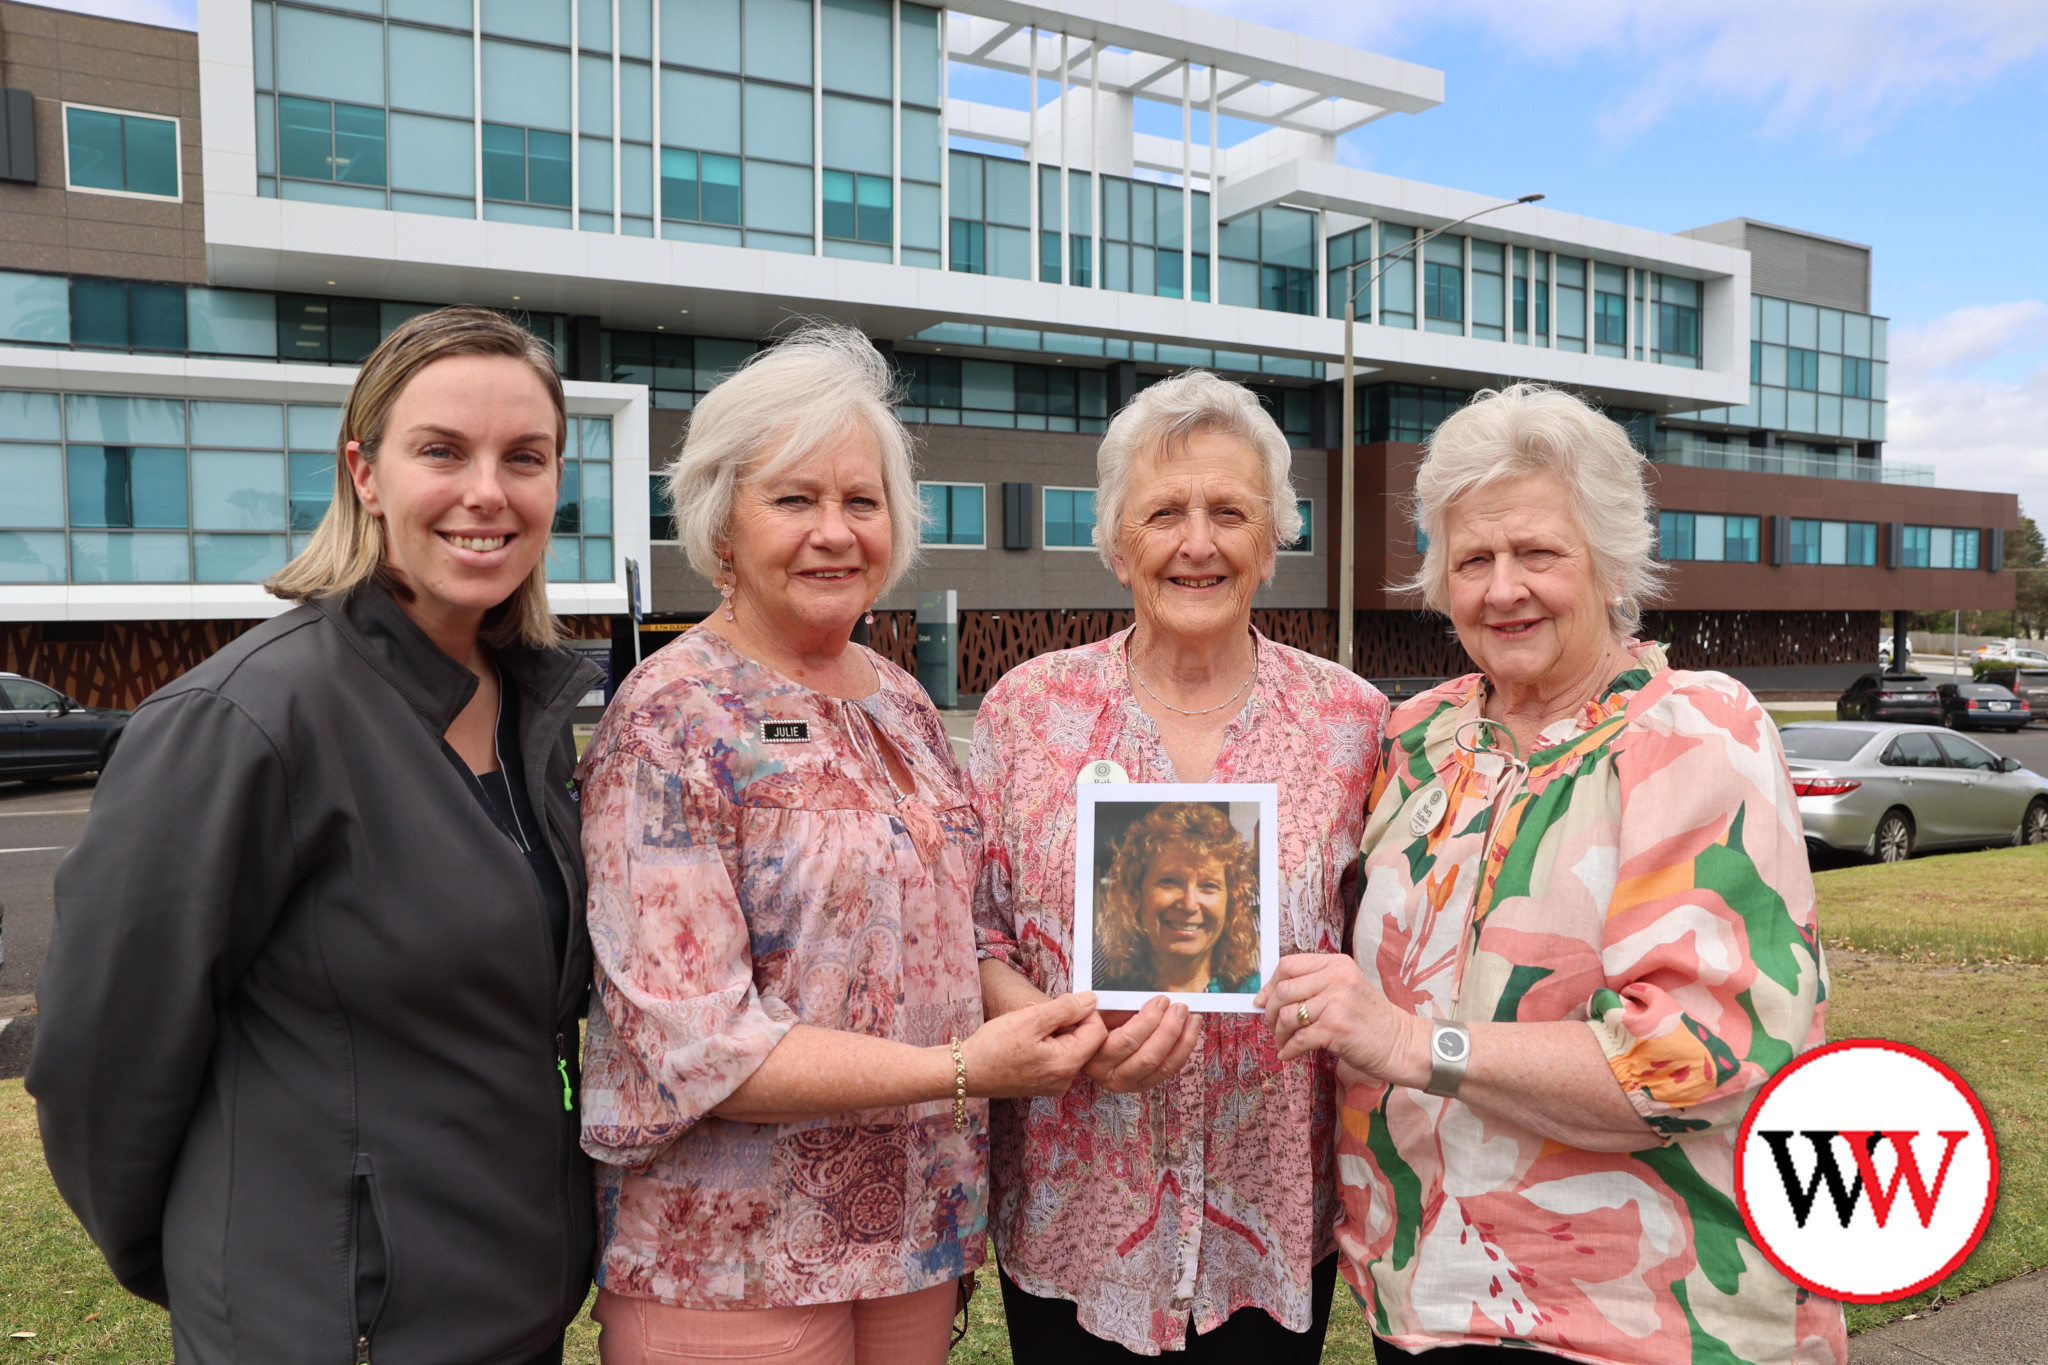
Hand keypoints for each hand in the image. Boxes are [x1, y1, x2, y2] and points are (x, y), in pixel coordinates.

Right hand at [960, 992, 1107, 1098]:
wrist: (966, 1072)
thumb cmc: (993, 1046)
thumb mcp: (1030, 1019)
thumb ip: (1065, 1009)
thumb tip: (1091, 1000)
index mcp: (1066, 1064)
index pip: (1097, 1031)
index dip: (1084, 1012)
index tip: (1060, 1005)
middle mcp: (1066, 1080)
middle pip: (1087, 1041)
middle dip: (1068, 1022)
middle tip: (1039, 1016)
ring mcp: (1056, 1084)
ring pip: (1072, 1048)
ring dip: (1057, 1032)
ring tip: (1030, 1028)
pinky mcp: (1045, 1084)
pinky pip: (1059, 1058)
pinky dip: (1049, 1044)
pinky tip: (1027, 1041)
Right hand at [1083, 996, 1200, 1093]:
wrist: (1088, 1052)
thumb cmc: (1094, 1028)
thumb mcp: (1099, 1015)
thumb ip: (1119, 1009)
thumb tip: (1153, 1000)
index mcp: (1095, 1057)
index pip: (1127, 1040)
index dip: (1148, 1020)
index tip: (1161, 1000)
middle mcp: (1111, 1077)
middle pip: (1148, 1056)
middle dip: (1169, 1029)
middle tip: (1180, 1008)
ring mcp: (1129, 1085)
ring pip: (1163, 1066)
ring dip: (1183, 1040)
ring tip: (1192, 1018)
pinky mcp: (1144, 1086)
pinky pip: (1169, 1070)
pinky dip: (1183, 1051)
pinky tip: (1190, 1032)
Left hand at [1256, 953, 1426, 1082]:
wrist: (1401, 1044)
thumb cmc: (1370, 1020)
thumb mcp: (1346, 989)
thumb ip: (1316, 986)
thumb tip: (1270, 997)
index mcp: (1337, 964)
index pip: (1288, 965)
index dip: (1269, 985)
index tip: (1262, 1001)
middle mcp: (1337, 978)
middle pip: (1283, 989)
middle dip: (1270, 1012)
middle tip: (1273, 1027)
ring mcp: (1337, 1002)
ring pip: (1288, 1015)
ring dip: (1279, 1033)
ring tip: (1284, 1042)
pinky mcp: (1336, 1028)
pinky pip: (1299, 1039)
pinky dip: (1289, 1049)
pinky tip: (1288, 1055)